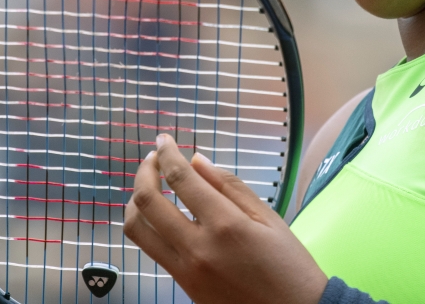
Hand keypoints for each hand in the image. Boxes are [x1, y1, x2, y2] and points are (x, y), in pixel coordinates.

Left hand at [124, 134, 327, 303]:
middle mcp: (198, 248)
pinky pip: (151, 250)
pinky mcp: (182, 286)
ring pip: (137, 230)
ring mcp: (186, 270)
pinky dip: (146, 225)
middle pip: (147, 201)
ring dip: (135, 200)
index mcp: (225, 225)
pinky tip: (160, 214)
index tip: (163, 140)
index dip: (166, 153)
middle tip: (153, 158)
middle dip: (144, 171)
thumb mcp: (268, 218)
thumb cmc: (289, 266)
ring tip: (149, 185)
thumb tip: (196, 160)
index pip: (180, 178)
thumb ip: (229, 185)